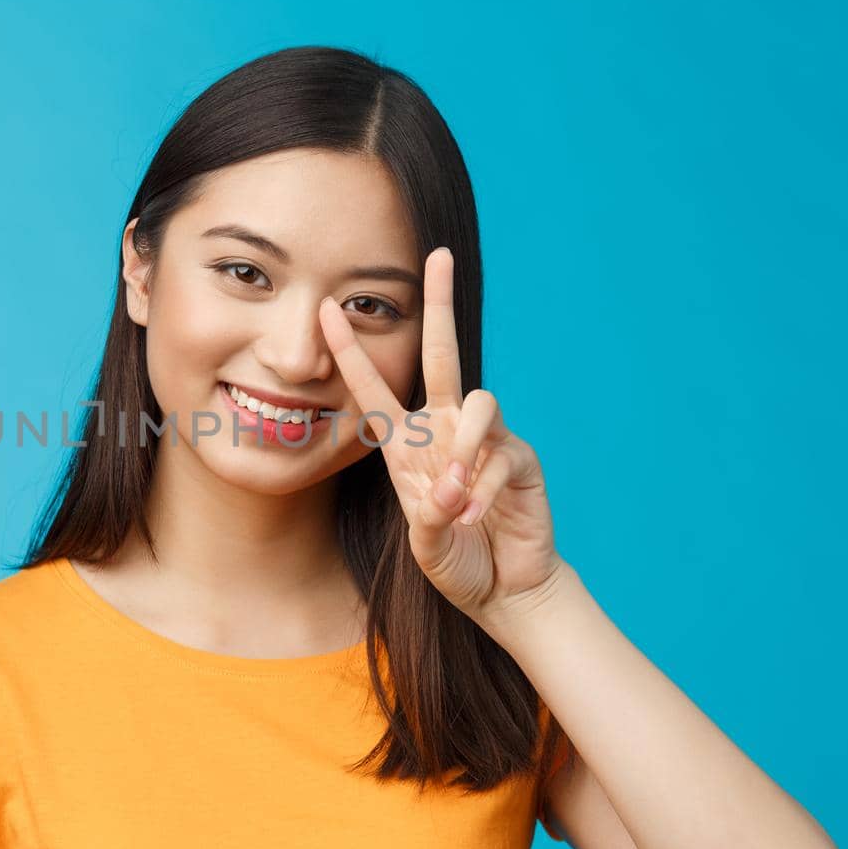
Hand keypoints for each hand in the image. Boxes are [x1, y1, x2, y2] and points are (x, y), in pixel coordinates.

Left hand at [317, 246, 567, 627]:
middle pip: (442, 353)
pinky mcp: (519, 458)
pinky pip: (500, 454)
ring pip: (478, 401)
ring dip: (463, 448)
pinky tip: (473, 517)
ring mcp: (485, 439)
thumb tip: (450, 489)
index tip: (328, 309)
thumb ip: (428, 518)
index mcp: (408, 444)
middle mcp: (445, 429)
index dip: (351, 351)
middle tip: (438, 257)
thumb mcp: (425, 544)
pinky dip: (484, 489)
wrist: (502, 591)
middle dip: (439, 304)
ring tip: (455, 497)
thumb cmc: (455, 561)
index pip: (374, 388)